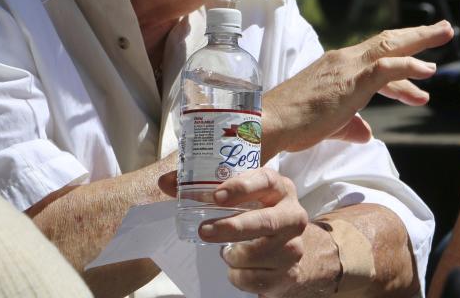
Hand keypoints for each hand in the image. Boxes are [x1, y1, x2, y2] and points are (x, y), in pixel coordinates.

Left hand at [200, 169, 308, 296]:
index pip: (266, 181)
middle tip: (205, 231)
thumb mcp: (240, 197)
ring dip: (233, 255)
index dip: (242, 187)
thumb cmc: (257, 214)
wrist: (288, 247)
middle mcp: (292, 215)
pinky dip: (238, 276)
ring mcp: (294, 246)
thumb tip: (165, 182)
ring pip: (258, 254)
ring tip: (226, 251)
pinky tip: (236, 268)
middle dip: (232, 227)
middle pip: (266, 221)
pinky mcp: (290, 273)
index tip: (217, 196)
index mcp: (280, 189)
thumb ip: (203, 188)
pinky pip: (256, 279)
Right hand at [264, 20, 453, 154]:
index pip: (376, 61)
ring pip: (391, 47)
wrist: (269, 124)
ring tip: (446, 35)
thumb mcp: (328, 125)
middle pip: (388, 42)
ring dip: (421, 39)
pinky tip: (428, 70)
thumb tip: (366, 134)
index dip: (404, 68)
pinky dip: (409, 66)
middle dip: (418, 36)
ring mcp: (347, 68)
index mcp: (337, 68)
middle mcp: (343, 60)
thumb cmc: (292, 125)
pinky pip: (386, 68)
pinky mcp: (351, 81)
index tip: (425, 77)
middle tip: (444, 29)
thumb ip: (350, 126)